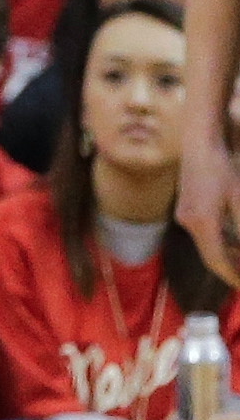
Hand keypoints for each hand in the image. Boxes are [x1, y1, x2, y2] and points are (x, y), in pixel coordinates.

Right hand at [177, 143, 239, 284]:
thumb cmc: (222, 168)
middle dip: (231, 268)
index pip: (217, 261)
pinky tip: (234, 242)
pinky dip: (219, 241)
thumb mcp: (238, 199)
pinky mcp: (186, 208)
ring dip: (226, 255)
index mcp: (202, 223)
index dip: (232, 277)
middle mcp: (189, 222)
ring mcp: (185, 215)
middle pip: (210, 255)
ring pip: (207, 245)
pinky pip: (203, 233)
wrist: (199, 142)